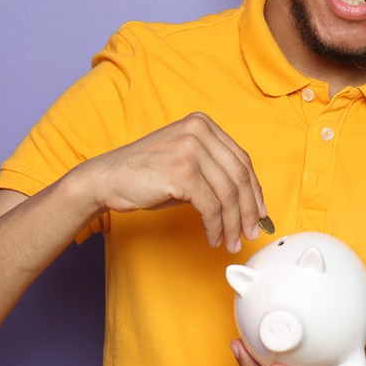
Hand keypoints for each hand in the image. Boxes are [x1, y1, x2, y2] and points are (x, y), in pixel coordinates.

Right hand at [56, 112, 268, 252]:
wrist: (106, 178)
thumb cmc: (144, 174)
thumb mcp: (183, 163)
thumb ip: (213, 174)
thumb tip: (246, 204)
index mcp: (203, 124)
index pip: (241, 160)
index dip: (254, 190)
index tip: (259, 212)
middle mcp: (199, 131)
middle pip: (240, 176)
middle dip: (248, 210)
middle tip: (250, 232)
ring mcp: (190, 149)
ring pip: (228, 194)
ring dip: (232, 224)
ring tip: (230, 241)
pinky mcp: (181, 171)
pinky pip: (210, 206)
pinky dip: (215, 226)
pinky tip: (213, 236)